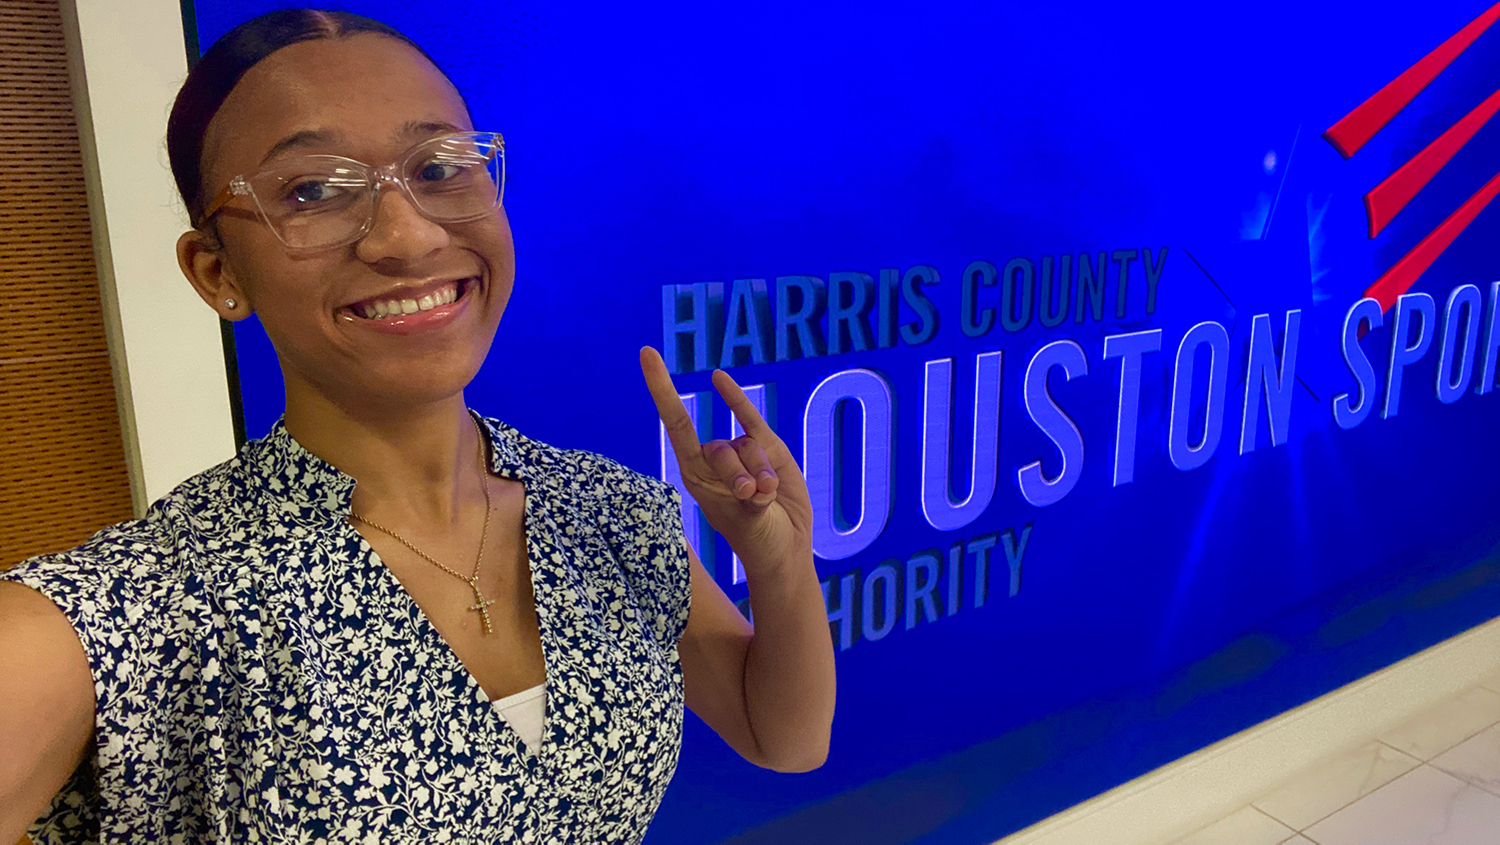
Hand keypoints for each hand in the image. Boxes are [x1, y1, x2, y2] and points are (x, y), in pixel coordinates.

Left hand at [639, 347, 813, 574]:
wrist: (786, 549)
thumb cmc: (761, 540)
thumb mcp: (752, 521)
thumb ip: (751, 496)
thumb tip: (756, 479)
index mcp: (696, 477)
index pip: (676, 425)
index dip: (663, 389)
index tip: (648, 354)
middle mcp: (713, 461)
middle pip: (721, 447)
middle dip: (739, 472)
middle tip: (752, 497)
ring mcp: (740, 454)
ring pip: (748, 444)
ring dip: (760, 470)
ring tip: (767, 497)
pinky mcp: (768, 449)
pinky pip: (750, 418)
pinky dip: (734, 398)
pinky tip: (718, 378)